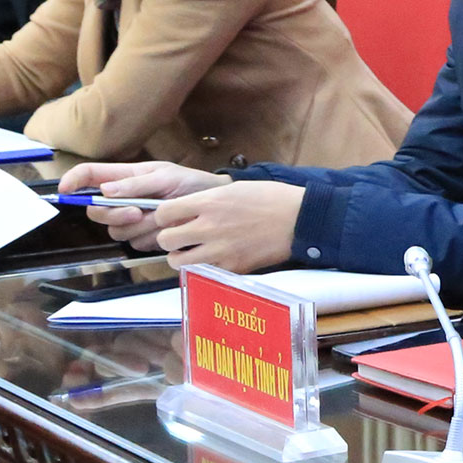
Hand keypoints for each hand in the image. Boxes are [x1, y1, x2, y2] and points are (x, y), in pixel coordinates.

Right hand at [58, 160, 222, 252]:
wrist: (214, 205)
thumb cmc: (190, 184)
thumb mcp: (166, 177)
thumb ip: (136, 184)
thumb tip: (105, 190)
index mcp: (124, 178)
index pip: (88, 176)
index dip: (73, 182)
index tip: (65, 190)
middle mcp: (122, 199)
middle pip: (96, 212)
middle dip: (114, 214)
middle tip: (136, 212)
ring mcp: (132, 220)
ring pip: (117, 231)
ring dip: (140, 227)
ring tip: (163, 217)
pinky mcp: (144, 238)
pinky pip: (136, 243)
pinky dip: (152, 237)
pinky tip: (168, 228)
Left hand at [145, 180, 304, 273]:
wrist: (299, 219)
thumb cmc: (270, 199)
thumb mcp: (233, 189)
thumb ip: (205, 201)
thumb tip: (183, 211)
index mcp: (208, 203)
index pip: (163, 213)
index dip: (164, 216)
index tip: (172, 218)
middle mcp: (208, 227)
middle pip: (164, 239)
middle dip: (169, 238)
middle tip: (181, 237)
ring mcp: (219, 251)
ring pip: (177, 261)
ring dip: (181, 257)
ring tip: (193, 251)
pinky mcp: (232, 268)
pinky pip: (202, 273)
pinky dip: (203, 268)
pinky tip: (214, 259)